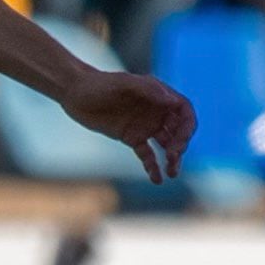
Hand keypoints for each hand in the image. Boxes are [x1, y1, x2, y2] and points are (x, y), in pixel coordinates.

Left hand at [62, 66, 194, 183]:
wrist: (76, 93)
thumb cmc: (100, 84)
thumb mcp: (123, 84)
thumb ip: (148, 90)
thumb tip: (172, 101)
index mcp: (158, 95)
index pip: (184, 111)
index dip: (188, 126)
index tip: (182, 140)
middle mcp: (155, 111)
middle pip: (178, 130)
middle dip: (180, 145)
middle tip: (173, 157)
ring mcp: (144, 125)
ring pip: (166, 145)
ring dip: (173, 158)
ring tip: (172, 173)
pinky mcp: (131, 138)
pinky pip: (147, 155)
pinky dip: (153, 167)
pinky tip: (157, 180)